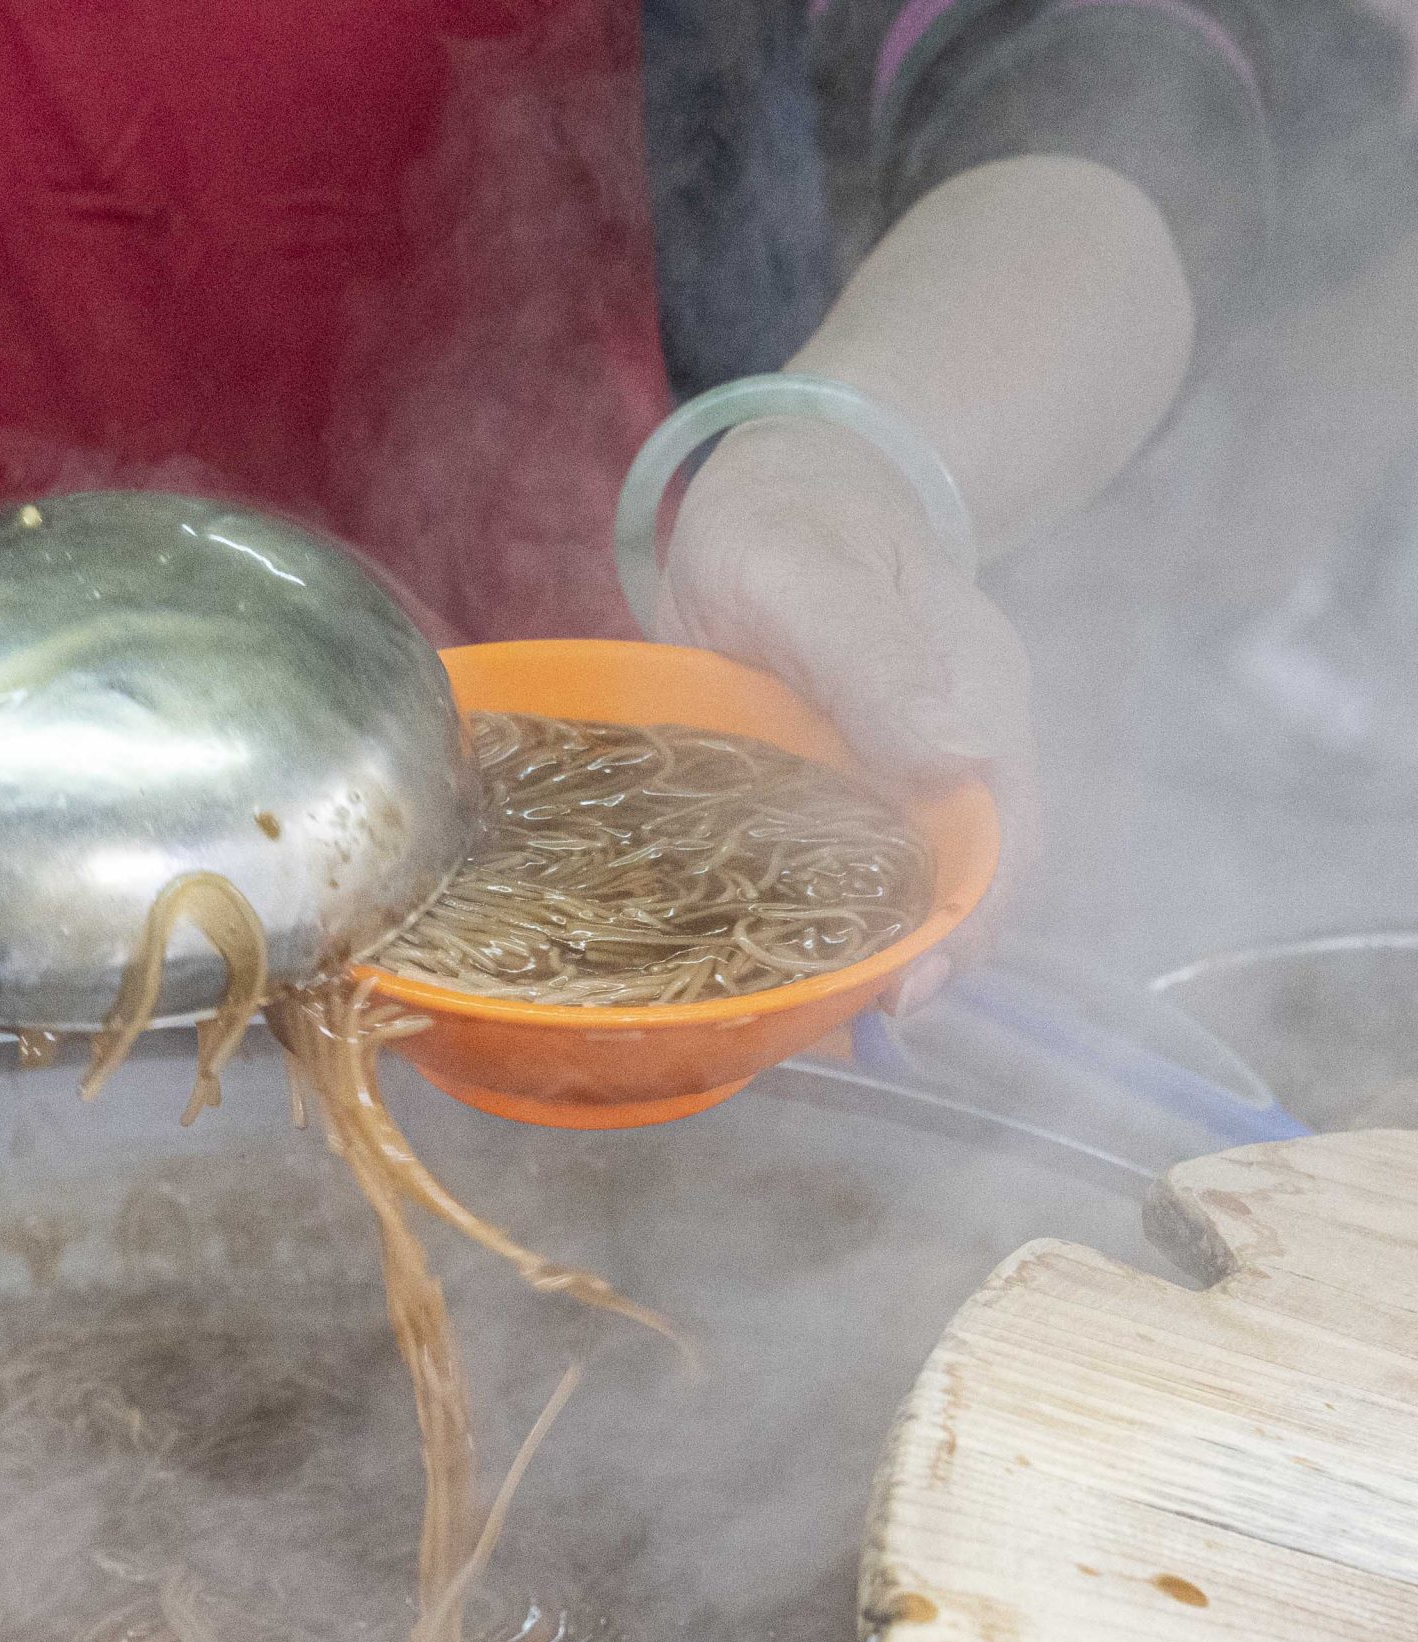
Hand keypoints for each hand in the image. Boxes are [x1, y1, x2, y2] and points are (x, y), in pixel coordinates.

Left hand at [658, 417, 1035, 1003]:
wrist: (782, 491)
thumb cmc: (788, 523)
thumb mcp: (807, 577)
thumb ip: (872, 662)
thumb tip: (957, 765)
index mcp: (973, 710)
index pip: (999, 849)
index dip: (962, 931)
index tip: (906, 995)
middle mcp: (952, 757)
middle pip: (961, 890)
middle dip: (911, 967)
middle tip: (834, 1029)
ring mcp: (901, 779)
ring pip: (904, 892)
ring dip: (861, 957)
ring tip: (796, 1018)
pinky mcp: (845, 794)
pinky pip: (847, 876)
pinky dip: (816, 924)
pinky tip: (764, 966)